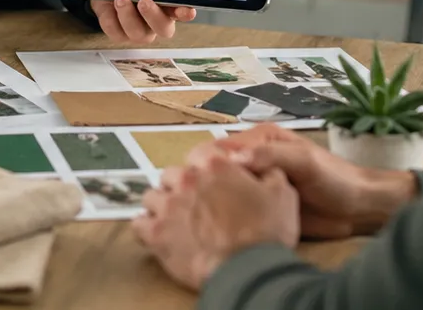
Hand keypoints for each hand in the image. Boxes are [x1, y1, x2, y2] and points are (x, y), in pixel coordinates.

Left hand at [92, 0, 195, 44]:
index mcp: (168, 8)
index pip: (182, 13)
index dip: (185, 14)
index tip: (187, 10)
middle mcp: (155, 23)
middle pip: (164, 29)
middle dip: (154, 16)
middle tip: (144, 1)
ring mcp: (138, 32)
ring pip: (138, 34)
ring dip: (129, 16)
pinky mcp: (118, 35)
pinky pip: (115, 33)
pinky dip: (111, 20)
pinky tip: (108, 6)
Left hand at [134, 152, 299, 289]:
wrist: (248, 269)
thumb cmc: (265, 234)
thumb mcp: (283, 194)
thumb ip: (269, 173)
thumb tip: (265, 169)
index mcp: (215, 165)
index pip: (200, 154)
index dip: (206, 167)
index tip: (211, 180)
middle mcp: (187, 179)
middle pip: (173, 174)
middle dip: (182, 186)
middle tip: (195, 203)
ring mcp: (168, 205)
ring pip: (153, 196)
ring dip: (162, 205)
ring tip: (174, 218)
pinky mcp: (156, 233)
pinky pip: (139, 224)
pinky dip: (145, 227)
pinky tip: (156, 233)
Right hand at [212, 124, 418, 238]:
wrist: (358, 209)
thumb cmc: (335, 179)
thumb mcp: (305, 161)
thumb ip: (271, 156)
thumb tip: (234, 158)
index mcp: (260, 140)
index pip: (219, 147)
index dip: (205, 164)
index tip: (200, 183)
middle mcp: (253, 159)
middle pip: (214, 169)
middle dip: (205, 184)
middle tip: (202, 204)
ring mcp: (256, 184)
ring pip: (221, 190)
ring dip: (213, 200)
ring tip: (208, 217)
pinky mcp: (260, 206)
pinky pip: (236, 208)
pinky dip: (226, 214)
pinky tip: (222, 226)